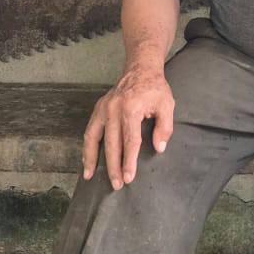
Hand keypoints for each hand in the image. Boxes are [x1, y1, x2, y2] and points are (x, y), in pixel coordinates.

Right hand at [82, 65, 175, 189]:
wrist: (140, 69)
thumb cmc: (155, 89)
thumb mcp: (167, 105)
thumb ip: (164, 127)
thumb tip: (158, 148)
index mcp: (131, 109)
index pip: (130, 141)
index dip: (129, 161)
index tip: (129, 177)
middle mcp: (113, 109)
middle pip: (111, 144)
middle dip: (113, 166)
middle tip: (116, 184)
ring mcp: (103, 109)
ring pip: (93, 138)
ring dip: (91, 159)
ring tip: (90, 176)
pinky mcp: (98, 109)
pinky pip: (90, 130)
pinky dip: (86, 147)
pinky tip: (86, 160)